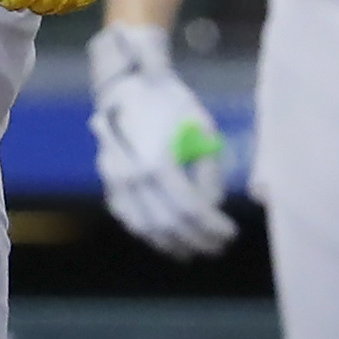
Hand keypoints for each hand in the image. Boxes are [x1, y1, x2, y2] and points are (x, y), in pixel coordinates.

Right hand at [87, 22, 235, 256]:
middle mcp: (133, 177)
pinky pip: (127, 217)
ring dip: (170, 243)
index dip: (211, 226)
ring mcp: (116, 182)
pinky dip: (148, 232)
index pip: (190, 209)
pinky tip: (166, 238)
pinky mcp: (109, 182)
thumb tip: (212, 205)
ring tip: (192, 250)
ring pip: (144, 226)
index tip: (230, 234)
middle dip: (195, 239)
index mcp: (159, 162)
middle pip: (167, 223)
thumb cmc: (171, 104)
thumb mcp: (202, 130)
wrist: (128, 87)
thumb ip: (209, 172)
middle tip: (217, 246)